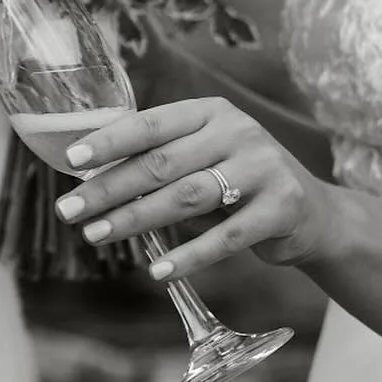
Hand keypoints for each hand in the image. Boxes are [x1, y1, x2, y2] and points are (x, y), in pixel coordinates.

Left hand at [55, 96, 343, 278]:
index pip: (151, 123)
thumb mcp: (204, 157)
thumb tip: (91, 179)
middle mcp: (238, 132)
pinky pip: (226, 236)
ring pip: (187, 197)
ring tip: (97, 236)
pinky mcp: (281, 208)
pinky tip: (158, 269)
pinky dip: (189, 256)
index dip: (109, 142)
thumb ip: (161, 161)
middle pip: (161, 163)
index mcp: (210, 112)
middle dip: (109, 189)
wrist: (312, 212)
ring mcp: (263, 168)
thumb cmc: (240, 182)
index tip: (71, 161)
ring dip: (136, 219)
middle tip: (68, 210)